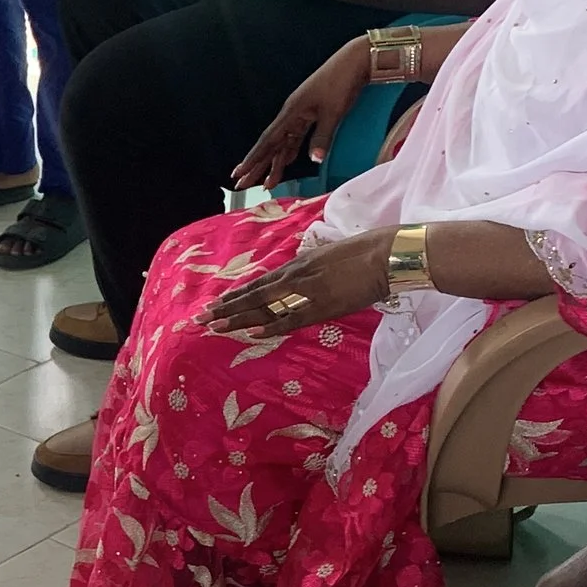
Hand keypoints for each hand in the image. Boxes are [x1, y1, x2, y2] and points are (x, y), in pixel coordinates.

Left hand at [196, 228, 392, 338]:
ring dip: (239, 318)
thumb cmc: (361, 252)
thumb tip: (294, 278)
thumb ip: (307, 269)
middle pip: (254, 296)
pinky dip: (271, 327)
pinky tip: (252, 333)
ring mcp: (306, 293)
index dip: (236, 295)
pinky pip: (291, 320)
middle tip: (201, 318)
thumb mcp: (326, 257)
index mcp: (296, 265)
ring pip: (265, 308)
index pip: (258, 284)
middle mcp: (294, 278)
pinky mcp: (322, 307)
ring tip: (215, 326)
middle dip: (227, 308)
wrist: (385, 254)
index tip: (215, 304)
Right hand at [233, 36, 370, 189]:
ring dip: (274, 162)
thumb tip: (314, 160)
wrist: (354, 61)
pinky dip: (289, 151)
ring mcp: (300, 114)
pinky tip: (286, 163)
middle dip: (257, 165)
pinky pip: (295, 137)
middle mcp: (291, 114)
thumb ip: (322, 137)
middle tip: (243, 184)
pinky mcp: (310, 114)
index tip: (240, 173)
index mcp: (292, 112)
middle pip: (271, 144)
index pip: (268, 141)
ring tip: (266, 183)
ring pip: (283, 143)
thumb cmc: (341, 83)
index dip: (254, 158)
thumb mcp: (333, 112)